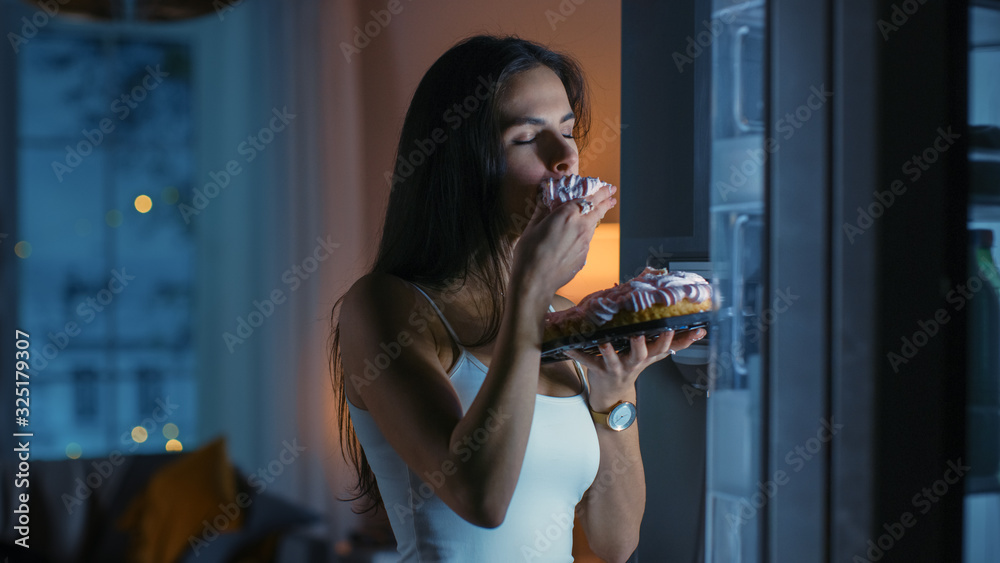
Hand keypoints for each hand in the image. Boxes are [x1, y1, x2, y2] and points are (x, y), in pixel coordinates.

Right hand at [511, 183, 616, 294]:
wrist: (536, 282)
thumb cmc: (529, 253)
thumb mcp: (531, 228)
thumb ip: (541, 212)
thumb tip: (544, 200)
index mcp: (567, 215)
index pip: (587, 198)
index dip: (597, 191)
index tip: (604, 186)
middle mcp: (580, 226)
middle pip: (597, 209)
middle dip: (606, 199)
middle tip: (612, 192)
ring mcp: (584, 243)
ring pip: (593, 224)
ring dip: (598, 214)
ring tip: (603, 208)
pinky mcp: (584, 256)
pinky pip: (587, 239)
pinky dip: (587, 231)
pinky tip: (581, 232)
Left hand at [565, 327, 705, 410]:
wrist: (613, 395)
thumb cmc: (633, 366)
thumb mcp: (655, 356)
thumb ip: (676, 342)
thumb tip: (702, 331)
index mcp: (647, 356)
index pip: (663, 346)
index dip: (670, 338)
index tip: (674, 325)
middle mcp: (633, 363)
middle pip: (641, 353)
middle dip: (641, 343)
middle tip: (639, 332)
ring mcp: (616, 368)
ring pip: (613, 359)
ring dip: (608, 350)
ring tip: (603, 341)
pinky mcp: (598, 370)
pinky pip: (586, 361)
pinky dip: (576, 354)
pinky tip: (567, 347)